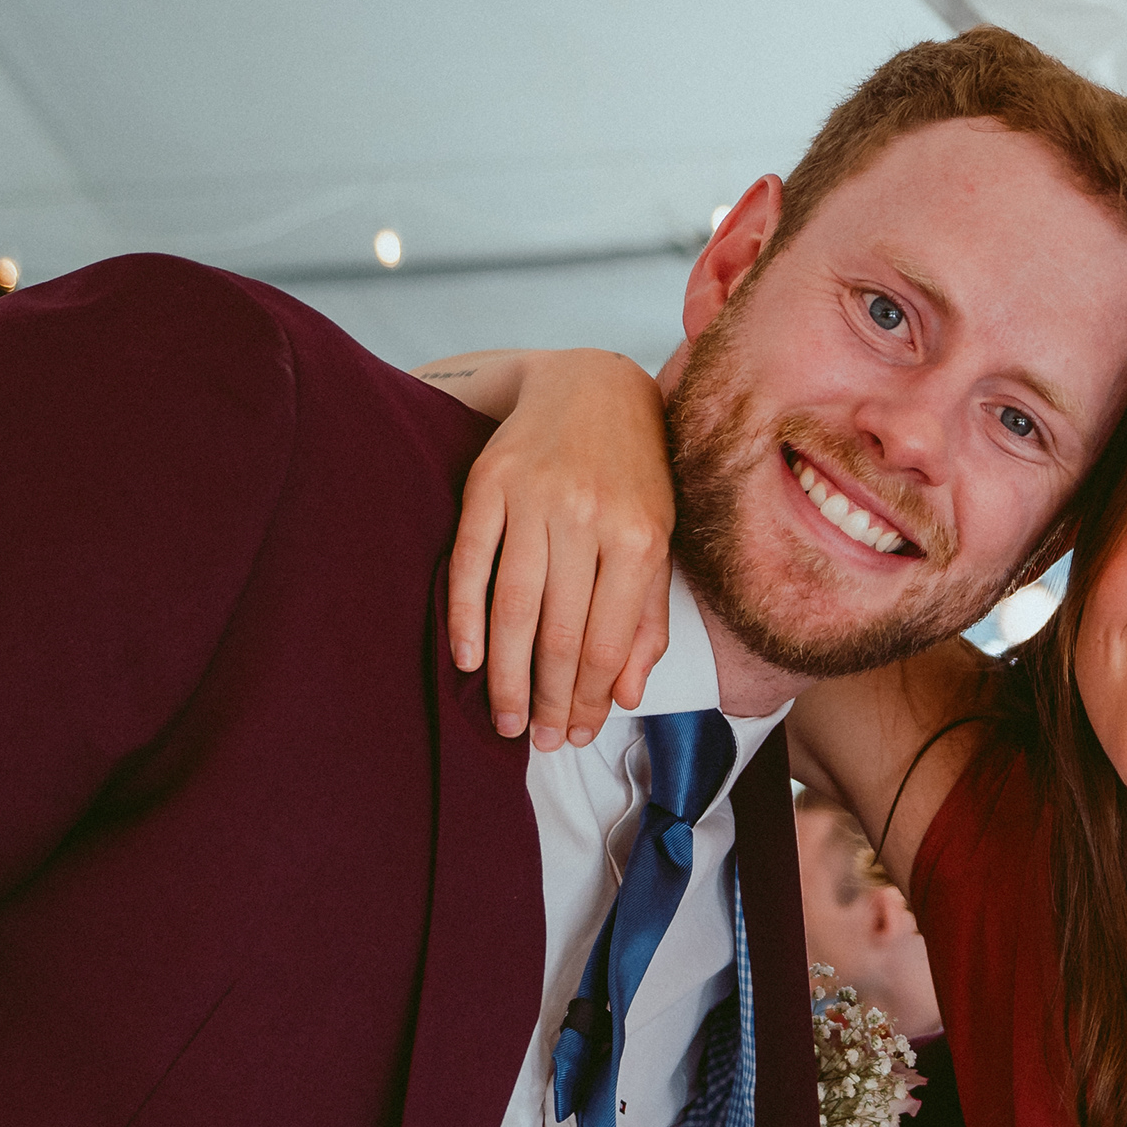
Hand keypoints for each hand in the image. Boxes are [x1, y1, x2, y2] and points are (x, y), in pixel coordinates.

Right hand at [443, 351, 672, 746]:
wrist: (591, 385)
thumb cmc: (634, 474)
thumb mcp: (660, 540)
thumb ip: (647, 618)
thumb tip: (630, 696)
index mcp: (639, 538)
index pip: (609, 642)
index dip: (590, 699)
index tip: (577, 735)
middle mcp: (587, 517)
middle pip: (560, 633)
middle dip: (548, 699)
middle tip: (538, 741)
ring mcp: (534, 499)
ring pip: (514, 607)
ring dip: (506, 675)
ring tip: (505, 718)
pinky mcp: (488, 483)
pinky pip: (470, 561)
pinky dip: (466, 616)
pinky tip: (467, 659)